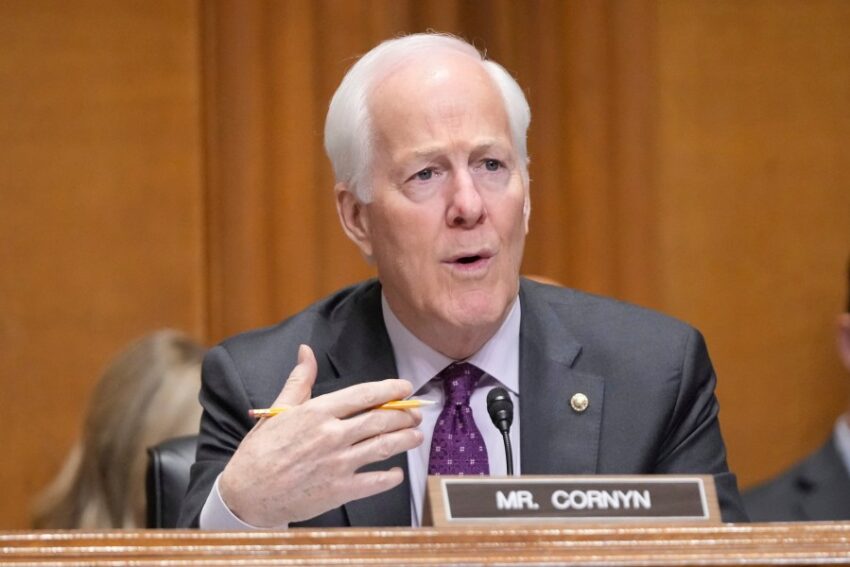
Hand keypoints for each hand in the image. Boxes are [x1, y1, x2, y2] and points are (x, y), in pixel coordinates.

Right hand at [219, 344, 422, 526]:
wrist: (247, 495)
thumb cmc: (261, 451)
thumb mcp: (278, 411)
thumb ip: (299, 381)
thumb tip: (306, 351)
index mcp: (317, 413)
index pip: (363, 395)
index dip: (390, 389)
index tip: (405, 387)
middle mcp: (331, 436)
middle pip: (380, 420)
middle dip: (404, 415)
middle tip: (415, 414)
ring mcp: (338, 464)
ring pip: (383, 447)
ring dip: (405, 439)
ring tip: (416, 435)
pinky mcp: (339, 490)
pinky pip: (375, 482)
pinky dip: (391, 477)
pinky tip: (396, 472)